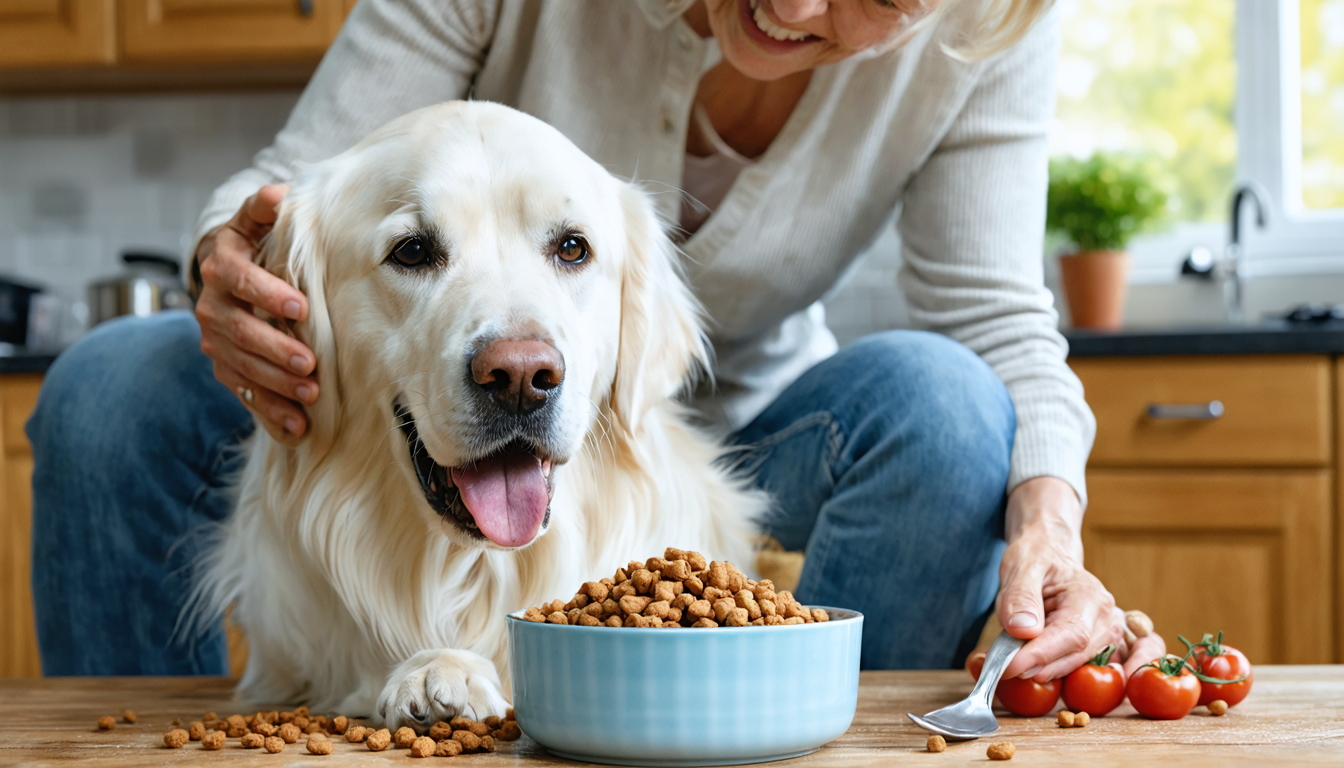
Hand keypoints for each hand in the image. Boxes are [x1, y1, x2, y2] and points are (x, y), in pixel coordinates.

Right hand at [194, 185, 315, 444]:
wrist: (225, 273)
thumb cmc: (254, 245)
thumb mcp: (256, 221)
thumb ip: (267, 208)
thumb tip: (282, 193)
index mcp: (221, 266)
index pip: (238, 279)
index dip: (267, 292)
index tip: (301, 306)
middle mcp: (211, 306)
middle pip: (239, 331)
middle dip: (275, 349)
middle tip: (310, 365)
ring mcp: (216, 342)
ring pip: (240, 366)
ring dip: (274, 384)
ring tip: (310, 396)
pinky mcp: (225, 368)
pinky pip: (244, 394)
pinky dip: (269, 413)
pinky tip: (296, 429)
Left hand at [997, 477, 1124, 682]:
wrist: (1049, 552)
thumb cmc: (1036, 556)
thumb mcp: (1021, 566)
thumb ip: (1021, 597)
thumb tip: (1024, 631)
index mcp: (1090, 595)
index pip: (1069, 636)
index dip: (1038, 656)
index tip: (1007, 667)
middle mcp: (1106, 619)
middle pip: (1074, 656)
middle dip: (1036, 666)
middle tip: (1002, 666)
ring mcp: (1106, 635)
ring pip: (1075, 666)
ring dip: (1042, 669)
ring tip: (1012, 657)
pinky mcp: (1097, 647)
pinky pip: (1075, 666)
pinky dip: (1050, 668)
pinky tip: (1029, 661)